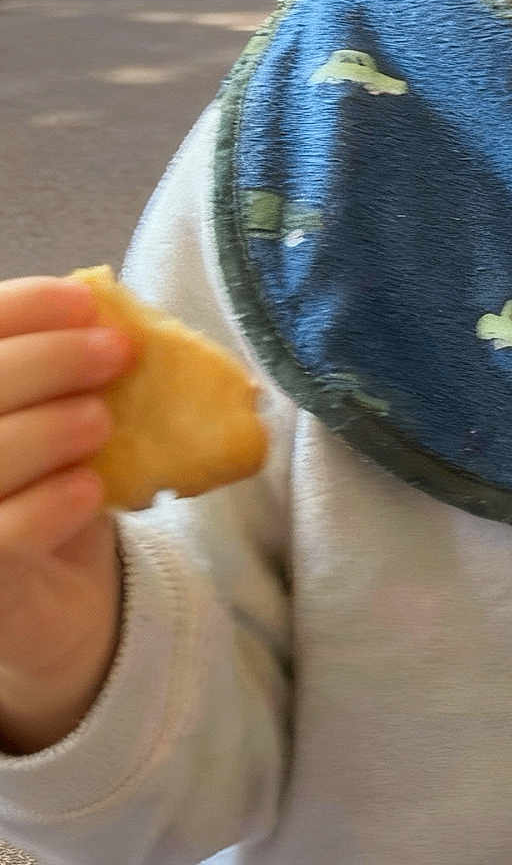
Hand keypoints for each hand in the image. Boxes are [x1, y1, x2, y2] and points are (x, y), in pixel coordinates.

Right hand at [0, 276, 131, 752]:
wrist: (57, 595)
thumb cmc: (55, 483)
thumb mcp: (66, 416)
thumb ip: (73, 372)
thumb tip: (110, 311)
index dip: (21, 308)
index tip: (86, 299)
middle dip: (46, 361)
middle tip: (119, 352)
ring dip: (47, 429)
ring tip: (102, 421)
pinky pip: (3, 533)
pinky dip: (49, 503)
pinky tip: (90, 488)